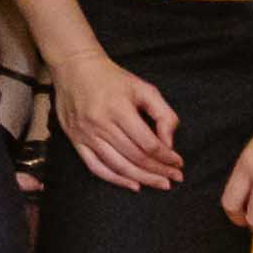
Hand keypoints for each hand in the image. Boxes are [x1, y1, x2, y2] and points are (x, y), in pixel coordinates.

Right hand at [52, 45, 181, 196]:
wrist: (74, 67)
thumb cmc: (112, 78)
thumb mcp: (143, 88)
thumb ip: (163, 114)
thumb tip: (168, 143)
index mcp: (118, 108)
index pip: (148, 143)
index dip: (166, 157)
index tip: (178, 163)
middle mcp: (100, 123)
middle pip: (135, 157)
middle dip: (159, 171)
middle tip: (175, 178)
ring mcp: (86, 133)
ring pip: (118, 166)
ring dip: (143, 179)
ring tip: (161, 184)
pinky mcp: (75, 139)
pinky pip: (96, 167)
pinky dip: (116, 180)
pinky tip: (133, 184)